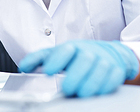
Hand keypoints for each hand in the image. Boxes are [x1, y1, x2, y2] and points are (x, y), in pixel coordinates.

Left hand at [18, 40, 139, 97]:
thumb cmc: (79, 55)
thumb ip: (40, 59)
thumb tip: (23, 66)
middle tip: (67, 88)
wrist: (109, 53)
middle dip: (76, 74)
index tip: (48, 70)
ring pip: (100, 67)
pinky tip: (99, 91)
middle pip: (84, 59)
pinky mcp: (116, 69)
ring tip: (81, 93)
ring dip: (91, 82)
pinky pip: (114, 75)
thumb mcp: (58, 54)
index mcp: (73, 47)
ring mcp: (104, 60)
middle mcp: (89, 51)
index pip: (65, 50)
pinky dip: (107, 84)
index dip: (56, 59)